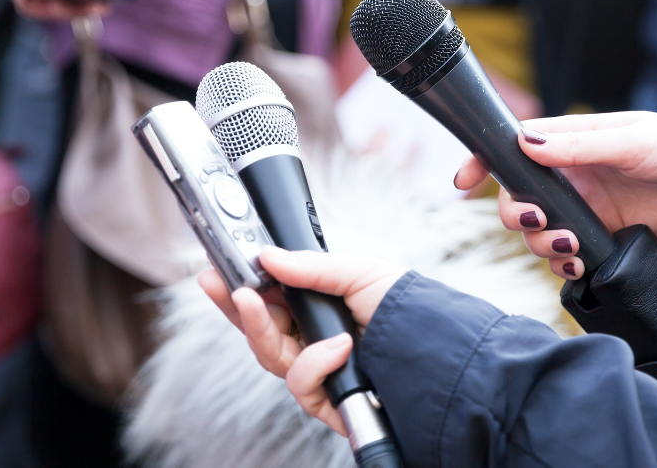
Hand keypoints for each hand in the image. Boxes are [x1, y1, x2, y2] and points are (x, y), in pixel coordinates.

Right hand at [198, 247, 404, 434]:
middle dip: (235, 307)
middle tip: (222, 284)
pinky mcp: (327, 400)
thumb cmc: (407, 311)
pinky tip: (340, 348)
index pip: (266, 300)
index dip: (238, 287)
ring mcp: (318, 371)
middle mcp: (312, 340)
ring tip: (261, 304)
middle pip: (258, 330)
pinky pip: (300, 384)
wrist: (441, 354)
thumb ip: (312, 267)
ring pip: (269, 356)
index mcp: (317, 308)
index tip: (215, 270)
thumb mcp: (360, 272)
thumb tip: (268, 256)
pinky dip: (316, 363)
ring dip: (262, 329)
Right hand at [453, 112, 656, 279]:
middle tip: (541, 221)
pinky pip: (566, 253)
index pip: (514, 146)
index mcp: (574, 140)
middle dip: (517, 213)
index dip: (483, 161)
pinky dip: (563, 262)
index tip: (463, 180)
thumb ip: (579, 146)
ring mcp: (587, 206)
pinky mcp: (605, 234)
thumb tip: (526, 144)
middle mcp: (573, 173)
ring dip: (541, 242)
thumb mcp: (633, 141)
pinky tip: (578, 263)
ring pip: (538, 229)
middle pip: (517, 196)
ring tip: (570, 246)